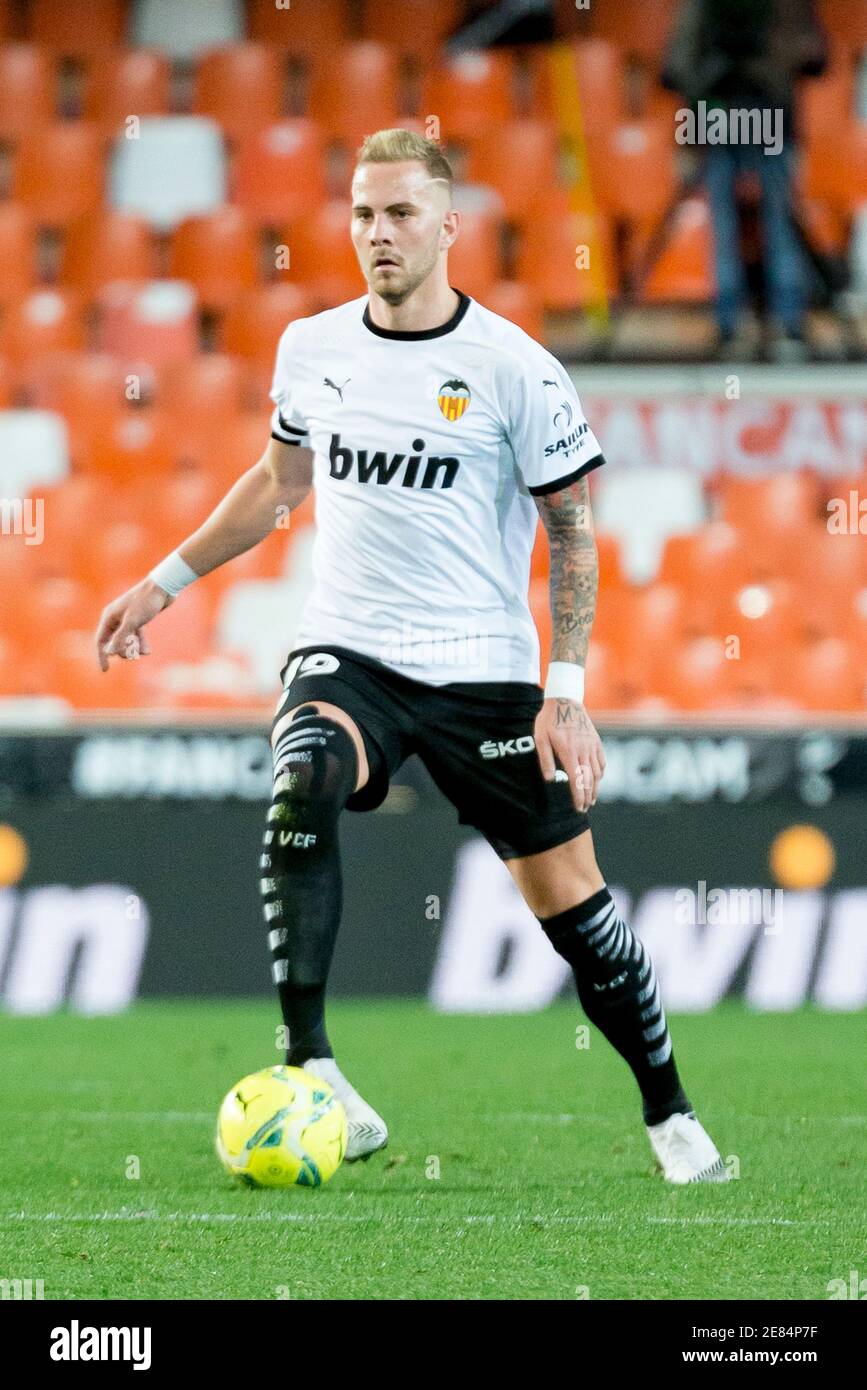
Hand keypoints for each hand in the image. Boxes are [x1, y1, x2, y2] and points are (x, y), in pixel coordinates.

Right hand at [95, 579, 173, 671]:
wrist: (163, 588)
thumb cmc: (145, 602)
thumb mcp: (132, 622)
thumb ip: (120, 638)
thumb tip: (109, 652)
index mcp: (109, 616)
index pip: (100, 640)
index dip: (101, 655)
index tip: (105, 670)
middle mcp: (115, 617)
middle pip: (113, 642)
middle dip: (122, 651)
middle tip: (133, 655)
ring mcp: (127, 618)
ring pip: (126, 640)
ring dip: (133, 648)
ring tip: (144, 652)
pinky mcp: (138, 619)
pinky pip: (136, 636)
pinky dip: (140, 643)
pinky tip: (147, 651)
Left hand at [534, 697, 605, 813]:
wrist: (565, 700)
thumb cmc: (549, 720)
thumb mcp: (541, 739)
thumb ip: (545, 759)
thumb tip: (550, 779)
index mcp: (569, 752)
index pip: (576, 780)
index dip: (578, 796)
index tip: (579, 808)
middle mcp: (583, 751)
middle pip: (589, 780)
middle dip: (588, 797)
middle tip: (585, 808)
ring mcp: (591, 746)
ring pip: (597, 772)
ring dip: (596, 788)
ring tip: (592, 799)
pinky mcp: (596, 741)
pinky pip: (602, 761)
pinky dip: (601, 773)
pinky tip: (597, 780)